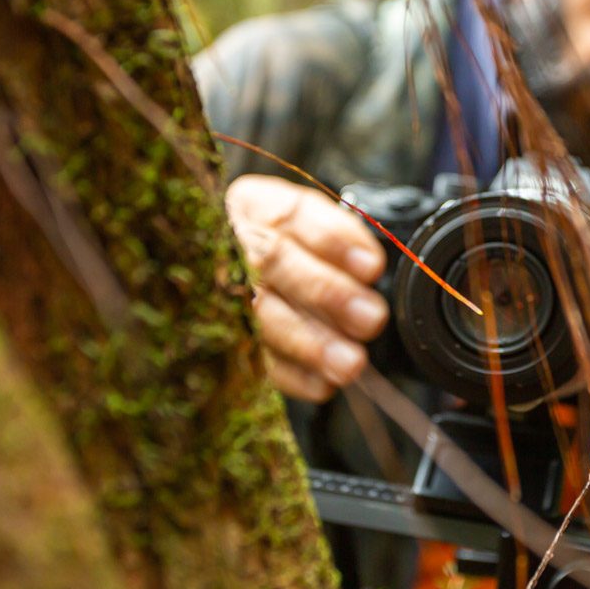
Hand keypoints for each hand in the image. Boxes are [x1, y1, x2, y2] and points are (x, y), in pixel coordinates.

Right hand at [226, 175, 388, 401]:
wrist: (227, 266)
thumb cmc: (283, 245)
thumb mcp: (307, 223)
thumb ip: (337, 238)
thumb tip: (371, 270)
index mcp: (256, 205)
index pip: (293, 214)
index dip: (334, 240)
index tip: (372, 266)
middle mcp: (232, 243)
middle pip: (274, 263)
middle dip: (327, 292)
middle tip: (370, 318)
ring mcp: (218, 291)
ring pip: (260, 315)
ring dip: (309, 343)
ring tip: (350, 363)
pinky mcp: (222, 337)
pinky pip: (252, 358)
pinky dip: (291, 375)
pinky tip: (322, 383)